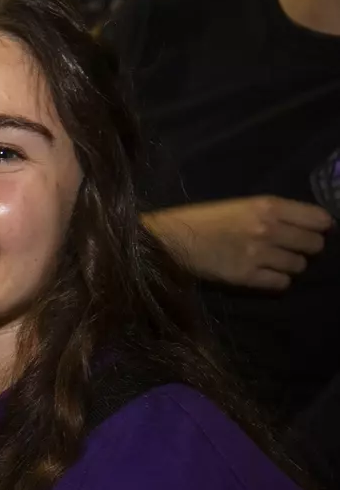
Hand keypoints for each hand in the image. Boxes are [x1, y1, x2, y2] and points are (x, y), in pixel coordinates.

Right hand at [145, 195, 331, 290]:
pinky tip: (263, 274)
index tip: (310, 231)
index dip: (319, 227)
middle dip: (305, 248)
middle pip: (314, 245)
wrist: (170, 240)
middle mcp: (269, 229)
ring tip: (272, 262)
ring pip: (299, 266)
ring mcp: (259, 254)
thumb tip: (305, 226)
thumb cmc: (203, 219)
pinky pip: (281, 283)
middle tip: (290, 248)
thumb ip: (272, 213)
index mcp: (267, 206)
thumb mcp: (240, 205)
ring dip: (289, 265)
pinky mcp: (247, 276)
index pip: (319, 220)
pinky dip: (276, 280)